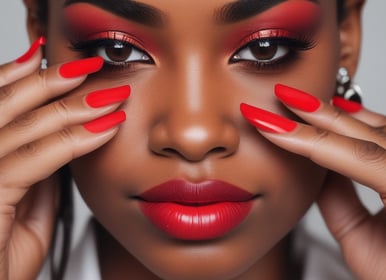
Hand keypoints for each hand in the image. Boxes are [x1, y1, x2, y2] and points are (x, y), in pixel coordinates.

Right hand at [0, 38, 127, 278]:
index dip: (33, 79)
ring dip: (75, 104)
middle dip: (56, 80)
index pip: (5, 104)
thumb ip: (40, 170)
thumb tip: (65, 141)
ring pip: (28, 123)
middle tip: (94, 66)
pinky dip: (76, 140)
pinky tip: (106, 127)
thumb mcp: (27, 203)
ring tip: (110, 91)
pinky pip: (38, 158)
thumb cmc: (2, 255)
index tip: (69, 66)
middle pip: (13, 103)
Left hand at [240, 84, 385, 279]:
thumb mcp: (359, 233)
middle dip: (320, 110)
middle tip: (283, 94)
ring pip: (363, 138)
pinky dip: (320, 145)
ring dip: (316, 118)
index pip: (371, 140)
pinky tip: (288, 133)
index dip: (335, 121)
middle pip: (368, 130)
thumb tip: (317, 169)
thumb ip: (340, 198)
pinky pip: (363, 159)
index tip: (300, 110)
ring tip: (280, 102)